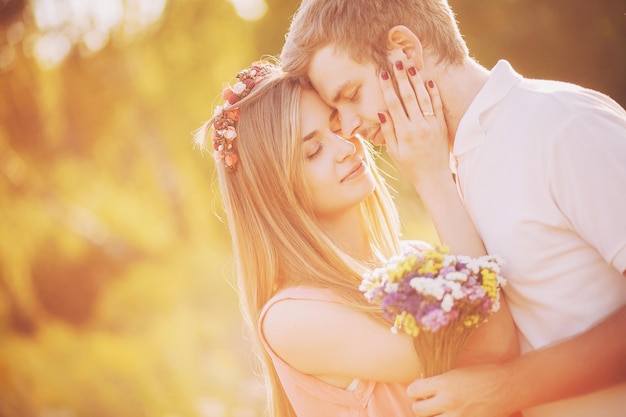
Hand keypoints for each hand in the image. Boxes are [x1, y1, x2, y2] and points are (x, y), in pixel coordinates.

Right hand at [377, 56, 450, 191]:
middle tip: (397, 60)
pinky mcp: (441, 125)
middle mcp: (419, 126)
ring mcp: (432, 124)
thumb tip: (381, 111)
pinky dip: (433, 91)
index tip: (382, 73)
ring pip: (423, 97)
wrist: (434, 178)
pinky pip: (438, 105)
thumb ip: (388, 131)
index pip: (394, 104)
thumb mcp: (394, 152)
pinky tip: (428, 79)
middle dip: (402, 76)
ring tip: (411, 64)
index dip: (387, 87)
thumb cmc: (410, 167)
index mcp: (404, 132)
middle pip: (408, 96)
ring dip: (417, 79)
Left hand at [407, 364, 516, 416]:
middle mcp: (448, 401)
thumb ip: (438, 383)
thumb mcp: (456, 372)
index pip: (413, 390)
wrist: (508, 386)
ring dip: (432, 416)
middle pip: (418, 410)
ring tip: (438, 412)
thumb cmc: (483, 374)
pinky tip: (452, 416)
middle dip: (420, 406)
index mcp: (444, 383)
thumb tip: (422, 391)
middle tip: (426, 404)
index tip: (418, 391)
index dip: (414, 391)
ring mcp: (459, 416)